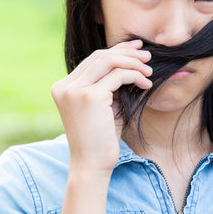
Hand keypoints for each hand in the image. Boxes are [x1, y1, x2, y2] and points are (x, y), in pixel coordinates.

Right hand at [51, 39, 151, 175]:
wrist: (92, 165)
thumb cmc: (100, 138)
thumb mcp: (102, 105)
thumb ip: (108, 83)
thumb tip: (130, 59)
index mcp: (63, 86)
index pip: (92, 59)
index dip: (115, 51)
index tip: (134, 49)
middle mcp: (65, 86)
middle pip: (99, 56)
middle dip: (126, 53)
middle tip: (147, 55)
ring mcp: (75, 90)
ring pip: (108, 61)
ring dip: (133, 63)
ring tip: (149, 70)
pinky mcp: (89, 96)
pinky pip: (118, 76)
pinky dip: (135, 76)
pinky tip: (146, 83)